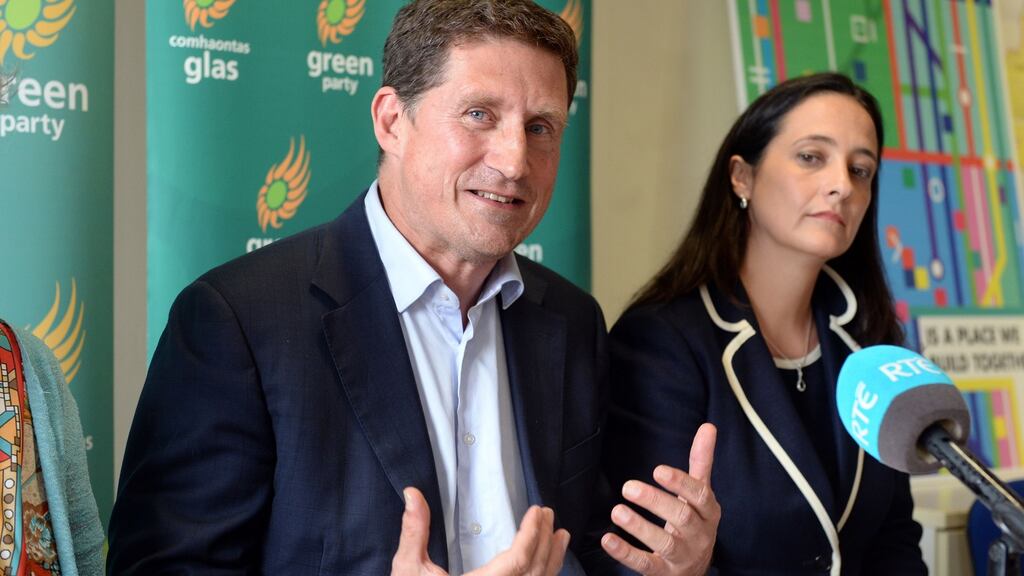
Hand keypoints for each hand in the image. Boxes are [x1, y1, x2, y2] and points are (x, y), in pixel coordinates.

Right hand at [392, 487, 570, 575]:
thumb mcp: (408, 569)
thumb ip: (414, 531)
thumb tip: (413, 493)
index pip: (518, 561)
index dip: (532, 534)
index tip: (537, 511)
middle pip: (535, 573)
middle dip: (546, 541)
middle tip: (549, 515)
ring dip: (553, 560)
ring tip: (560, 537)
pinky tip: (546, 567)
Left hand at [601, 422, 719, 574]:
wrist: (694, 570)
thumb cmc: (694, 524)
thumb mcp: (700, 495)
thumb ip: (701, 462)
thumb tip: (709, 426)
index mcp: (709, 512)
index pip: (700, 496)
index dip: (680, 483)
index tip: (658, 470)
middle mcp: (700, 535)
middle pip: (681, 518)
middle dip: (655, 502)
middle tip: (628, 487)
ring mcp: (683, 557)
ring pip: (664, 543)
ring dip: (639, 527)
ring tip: (617, 511)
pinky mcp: (664, 573)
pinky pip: (645, 564)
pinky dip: (626, 553)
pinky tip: (608, 540)